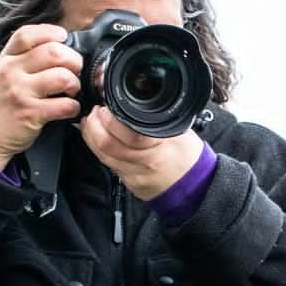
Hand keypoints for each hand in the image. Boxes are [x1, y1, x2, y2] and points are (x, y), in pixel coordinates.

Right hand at [0, 24, 83, 166]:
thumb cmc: (4, 103)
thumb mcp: (6, 73)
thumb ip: (26, 58)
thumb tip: (61, 45)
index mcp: (7, 58)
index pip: (27, 34)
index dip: (50, 32)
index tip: (64, 37)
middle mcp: (11, 71)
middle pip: (53, 52)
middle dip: (73, 60)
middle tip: (75, 70)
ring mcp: (20, 92)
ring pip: (62, 77)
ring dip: (75, 84)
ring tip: (71, 91)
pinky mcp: (30, 113)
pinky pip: (64, 105)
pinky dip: (73, 107)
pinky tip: (68, 108)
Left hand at [78, 107, 203, 200]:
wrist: (194, 186)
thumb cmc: (188, 157)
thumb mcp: (179, 130)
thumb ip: (158, 117)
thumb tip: (135, 99)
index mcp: (160, 147)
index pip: (129, 134)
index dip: (110, 120)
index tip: (105, 107)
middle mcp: (144, 163)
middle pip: (107, 145)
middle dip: (93, 125)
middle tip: (94, 112)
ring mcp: (133, 175)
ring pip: (101, 155)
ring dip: (91, 136)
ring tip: (91, 122)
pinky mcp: (127, 182)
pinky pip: (107, 164)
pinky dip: (98, 149)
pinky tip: (97, 138)